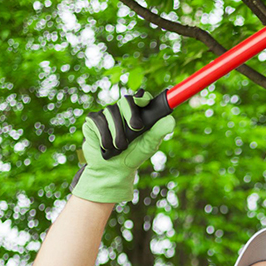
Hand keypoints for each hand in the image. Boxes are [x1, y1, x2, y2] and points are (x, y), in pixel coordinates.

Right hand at [69, 89, 175, 203]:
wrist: (113, 168)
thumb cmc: (134, 154)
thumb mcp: (149, 145)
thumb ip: (159, 132)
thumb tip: (171, 121)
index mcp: (139, 112)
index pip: (142, 97)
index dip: (142, 97)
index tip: (142, 102)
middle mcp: (123, 109)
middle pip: (126, 100)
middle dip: (131, 114)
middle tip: (136, 128)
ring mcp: (108, 113)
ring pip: (111, 112)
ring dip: (117, 132)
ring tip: (120, 147)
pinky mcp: (94, 120)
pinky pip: (98, 120)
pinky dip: (104, 135)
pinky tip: (107, 145)